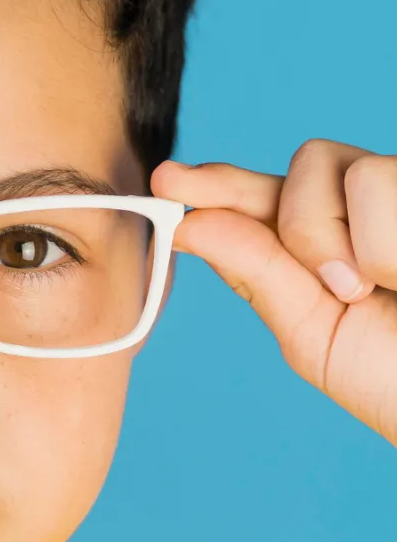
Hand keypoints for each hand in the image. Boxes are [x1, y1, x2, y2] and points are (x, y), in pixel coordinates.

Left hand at [151, 140, 396, 445]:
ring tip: (390, 292)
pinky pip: (383, 182)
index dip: (216, 181)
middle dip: (302, 222)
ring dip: (353, 247)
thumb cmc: (394, 379)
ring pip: (348, 171)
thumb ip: (256, 273)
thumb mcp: (313, 333)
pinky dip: (389, 250)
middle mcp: (368, 207)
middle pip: (307, 162)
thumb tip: (188, 224)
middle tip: (340, 286)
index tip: (166, 179)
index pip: (263, 194)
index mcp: (324, 240)